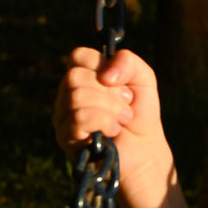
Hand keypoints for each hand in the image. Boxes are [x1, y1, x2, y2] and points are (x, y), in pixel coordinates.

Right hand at [54, 47, 174, 207]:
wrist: (145, 151)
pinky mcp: (65, 137)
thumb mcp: (143, 79)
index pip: (78, 57)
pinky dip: (104, 122)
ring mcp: (63, 116)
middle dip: (109, 92)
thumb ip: (127, 61)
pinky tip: (113, 131)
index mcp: (84, 76)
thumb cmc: (141, 114)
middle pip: (75, 77)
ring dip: (110, 108)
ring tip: (123, 119)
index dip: (101, 65)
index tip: (119, 83)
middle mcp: (67, 94)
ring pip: (76, 97)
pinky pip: (79, 118)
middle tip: (126, 105)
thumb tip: (105, 75)